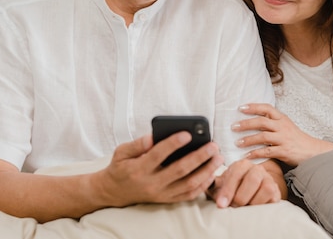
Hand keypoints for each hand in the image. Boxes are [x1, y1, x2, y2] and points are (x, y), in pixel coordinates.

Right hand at [94, 132, 223, 206]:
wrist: (115, 192)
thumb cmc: (121, 167)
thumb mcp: (121, 152)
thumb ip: (137, 144)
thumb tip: (152, 136)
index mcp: (139, 169)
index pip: (158, 155)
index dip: (173, 144)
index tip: (187, 134)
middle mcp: (152, 183)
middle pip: (179, 170)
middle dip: (199, 157)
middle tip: (213, 146)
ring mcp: (161, 193)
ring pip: (188, 184)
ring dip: (206, 171)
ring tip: (218, 157)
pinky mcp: (167, 200)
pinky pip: (189, 195)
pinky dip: (203, 185)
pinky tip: (212, 173)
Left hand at [208, 159, 282, 207]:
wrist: (248, 194)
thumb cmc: (232, 189)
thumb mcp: (220, 186)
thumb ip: (212, 183)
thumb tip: (206, 180)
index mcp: (242, 165)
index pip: (236, 173)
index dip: (228, 189)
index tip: (221, 203)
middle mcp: (257, 169)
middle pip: (253, 179)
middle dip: (241, 196)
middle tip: (234, 206)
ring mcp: (268, 180)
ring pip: (265, 188)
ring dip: (252, 201)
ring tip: (243, 207)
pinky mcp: (276, 192)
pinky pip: (273, 198)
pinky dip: (262, 205)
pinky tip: (252, 207)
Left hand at [233, 103, 332, 166]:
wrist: (312, 151)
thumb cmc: (295, 139)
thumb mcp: (285, 126)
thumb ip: (272, 122)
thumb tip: (252, 120)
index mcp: (282, 118)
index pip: (267, 108)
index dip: (253, 107)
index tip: (240, 108)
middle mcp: (282, 126)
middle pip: (262, 121)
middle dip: (246, 123)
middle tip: (233, 126)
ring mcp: (283, 139)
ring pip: (263, 136)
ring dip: (248, 139)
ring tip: (237, 142)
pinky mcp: (284, 151)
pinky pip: (267, 151)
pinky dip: (255, 153)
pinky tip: (246, 156)